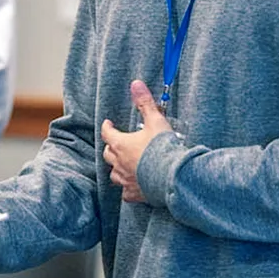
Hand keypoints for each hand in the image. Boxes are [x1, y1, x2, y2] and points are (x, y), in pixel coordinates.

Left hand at [100, 79, 171, 202]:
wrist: (172, 176)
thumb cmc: (162, 148)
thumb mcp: (155, 120)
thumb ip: (145, 102)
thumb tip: (135, 84)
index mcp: (121, 144)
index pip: (107, 133)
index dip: (107, 127)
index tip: (108, 124)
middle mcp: (120, 163)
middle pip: (108, 154)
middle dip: (110, 147)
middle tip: (116, 143)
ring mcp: (126, 179)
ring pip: (114, 174)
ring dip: (117, 167)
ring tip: (123, 163)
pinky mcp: (135, 193)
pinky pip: (126, 192)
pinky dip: (127, 187)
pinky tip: (132, 185)